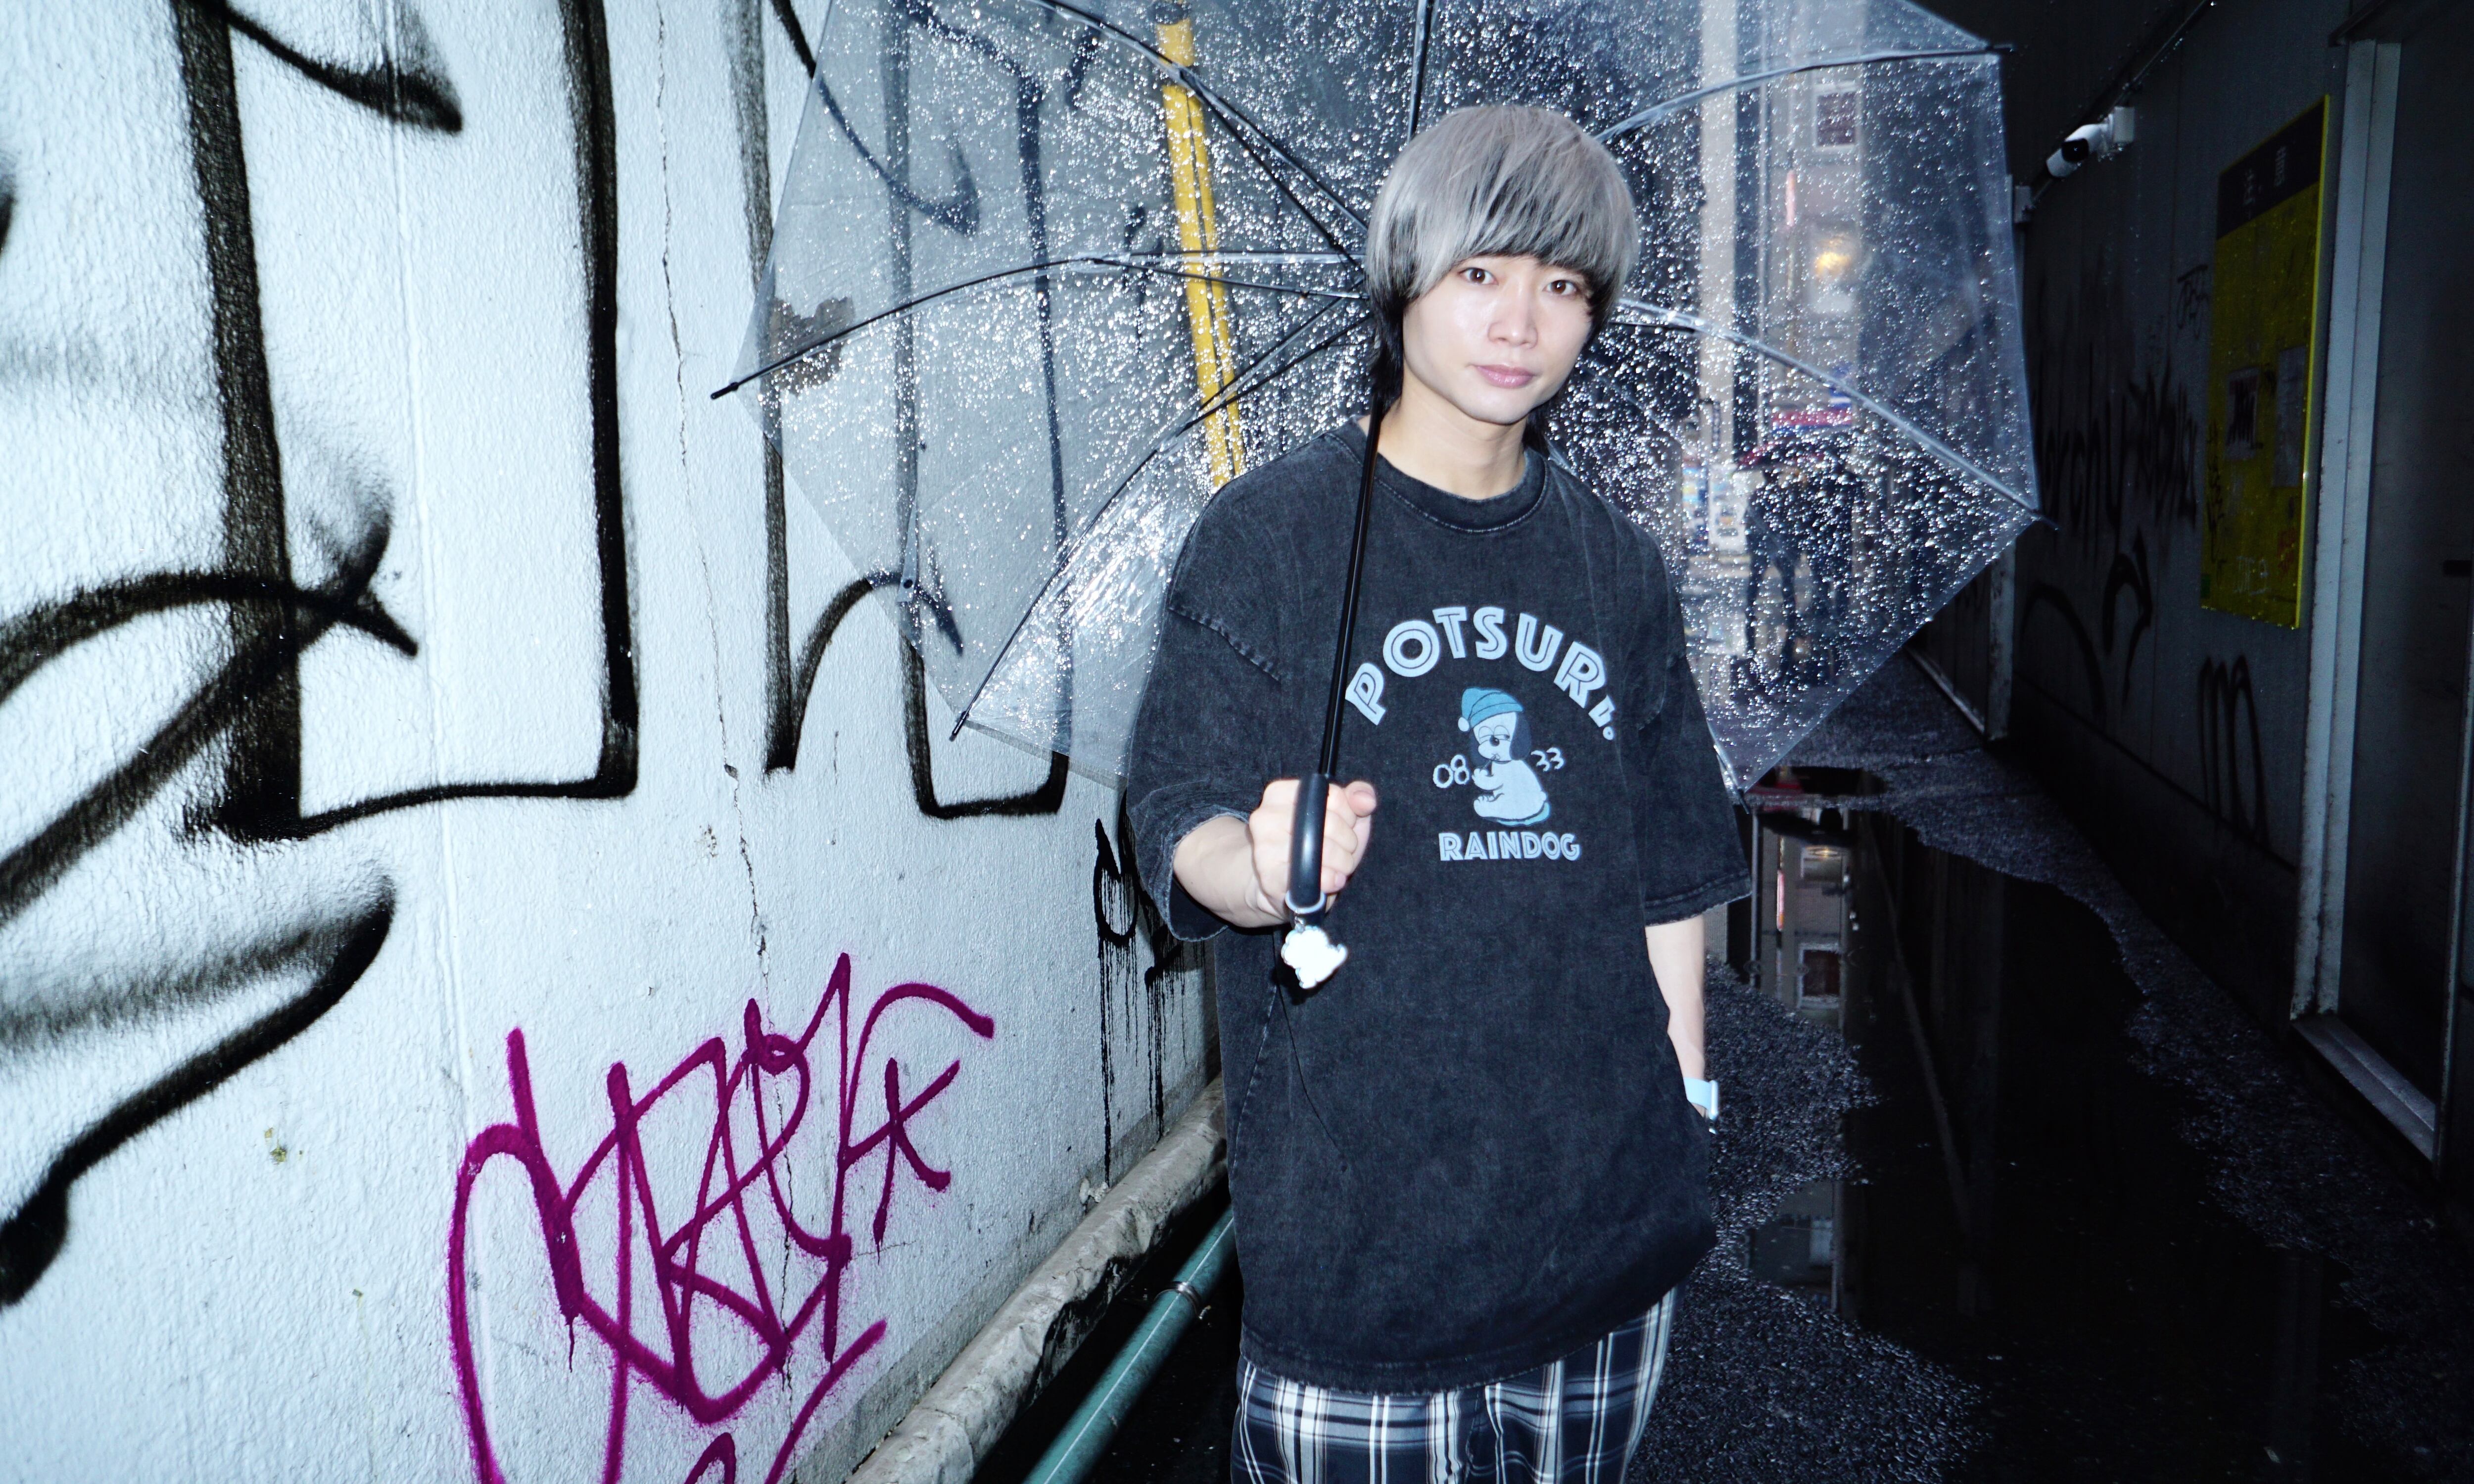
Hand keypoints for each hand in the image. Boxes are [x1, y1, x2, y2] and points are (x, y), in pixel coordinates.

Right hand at [1247, 777, 1377, 914]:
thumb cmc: (1313, 845)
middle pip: (1330, 822)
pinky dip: (1330, 881)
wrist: (1281, 884)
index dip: (1349, 815)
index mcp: (1279, 793)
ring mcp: (1264, 846)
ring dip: (1342, 863)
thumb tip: (1367, 800)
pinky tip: (1332, 881)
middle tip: (1342, 853)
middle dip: (1348, 842)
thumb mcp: (1339, 816)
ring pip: (1324, 850)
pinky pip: (1312, 876)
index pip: (1333, 794)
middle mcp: (1265, 815)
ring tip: (1336, 868)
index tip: (1343, 826)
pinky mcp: (1269, 876)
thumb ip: (1356, 798)